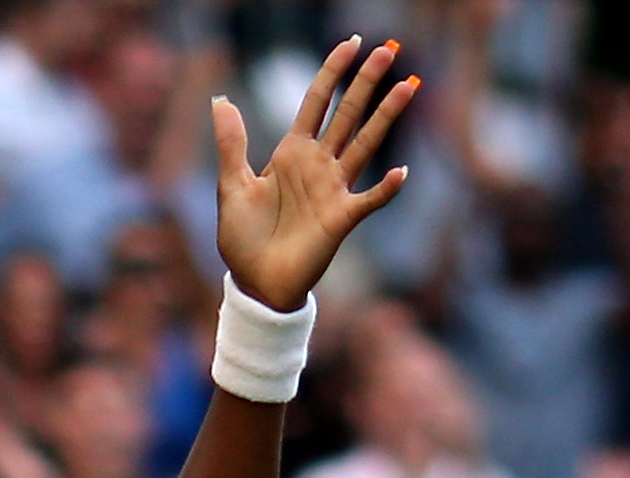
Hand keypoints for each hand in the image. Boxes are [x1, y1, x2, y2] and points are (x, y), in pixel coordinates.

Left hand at [212, 39, 416, 311]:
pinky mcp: (341, 218)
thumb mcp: (231, 186)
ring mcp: (334, 189)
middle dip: (366, 82)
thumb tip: (221, 100)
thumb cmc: (243, 238)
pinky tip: (400, 172)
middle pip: (348, 114)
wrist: (254, 283)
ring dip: (386, 117)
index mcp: (292, 152)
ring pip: (365, 144)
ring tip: (408, 86)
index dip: (332, 72)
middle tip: (388, 49)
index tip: (351, 42)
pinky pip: (370, 199)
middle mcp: (318, 165)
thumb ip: (231, 143)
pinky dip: (385, 188)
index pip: (317, 102)